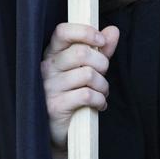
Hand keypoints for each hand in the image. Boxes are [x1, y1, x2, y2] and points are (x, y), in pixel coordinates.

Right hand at [41, 24, 119, 148]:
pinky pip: (87, 95)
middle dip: (102, 64)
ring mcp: (48, 87)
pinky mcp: (54, 106)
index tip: (102, 41)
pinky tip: (99, 104)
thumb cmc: (75, 92)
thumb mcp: (90, 67)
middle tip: (103, 75)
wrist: (61, 128)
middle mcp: (47, 68)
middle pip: (81, 53)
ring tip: (101, 92)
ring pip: (87, 75)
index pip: (62, 32)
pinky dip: (100, 100)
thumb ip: (101, 49)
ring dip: (103, 85)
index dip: (85, 32)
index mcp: (53, 54)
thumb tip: (113, 30)